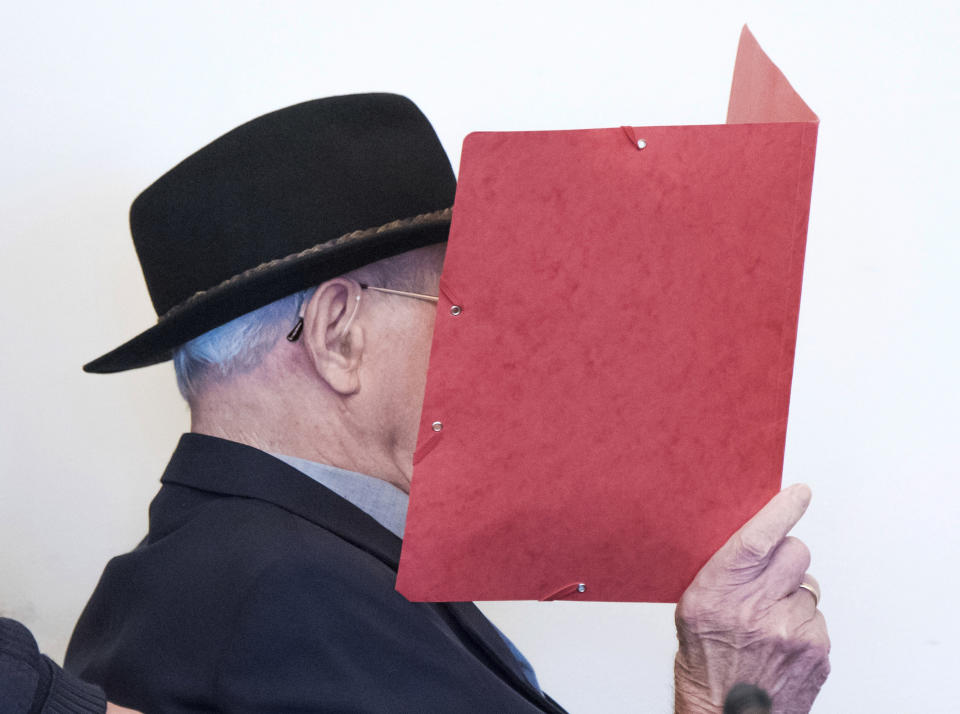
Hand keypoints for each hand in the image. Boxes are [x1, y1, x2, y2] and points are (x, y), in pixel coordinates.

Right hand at [673, 484, 829, 713]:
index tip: (799, 493)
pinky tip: (782, 644)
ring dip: (793, 598)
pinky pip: (818, 619)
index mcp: (719, 592)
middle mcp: (757, 608)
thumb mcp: (694, 608)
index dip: (781, 511)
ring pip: (809, 588)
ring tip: (769, 624)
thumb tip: (758, 541)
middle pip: (796, 553)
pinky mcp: (817, 651)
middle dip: (787, 558)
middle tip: (772, 576)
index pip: (757, 539)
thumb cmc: (705, 663)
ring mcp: (792, 631)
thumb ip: (726, 574)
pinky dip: (803, 626)